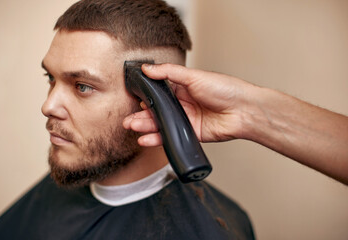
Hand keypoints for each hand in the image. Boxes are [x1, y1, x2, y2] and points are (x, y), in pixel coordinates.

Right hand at [123, 63, 254, 146]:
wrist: (244, 111)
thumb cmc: (225, 89)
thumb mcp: (194, 76)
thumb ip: (169, 72)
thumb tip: (147, 68)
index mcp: (182, 88)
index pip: (158, 92)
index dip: (145, 96)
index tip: (132, 98)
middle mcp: (182, 104)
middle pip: (156, 111)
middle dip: (141, 115)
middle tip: (127, 120)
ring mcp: (185, 119)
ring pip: (161, 124)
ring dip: (145, 127)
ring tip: (131, 127)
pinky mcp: (190, 133)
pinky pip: (170, 136)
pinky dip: (157, 139)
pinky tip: (146, 139)